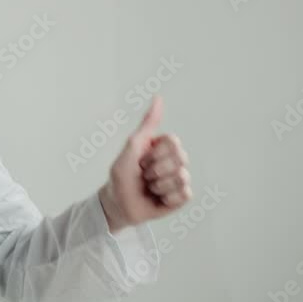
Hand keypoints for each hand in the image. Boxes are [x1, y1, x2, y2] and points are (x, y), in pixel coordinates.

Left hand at [98, 95, 191, 232]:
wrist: (118, 204)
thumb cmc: (121, 175)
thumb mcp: (131, 147)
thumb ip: (147, 124)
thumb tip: (158, 98)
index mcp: (162, 147)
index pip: (173, 142)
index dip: (155, 153)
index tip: (140, 160)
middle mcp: (173, 161)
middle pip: (181, 158)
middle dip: (156, 169)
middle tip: (143, 174)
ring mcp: (179, 179)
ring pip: (182, 177)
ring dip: (159, 185)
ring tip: (149, 187)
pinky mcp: (181, 197)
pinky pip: (185, 194)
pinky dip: (167, 198)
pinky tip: (158, 198)